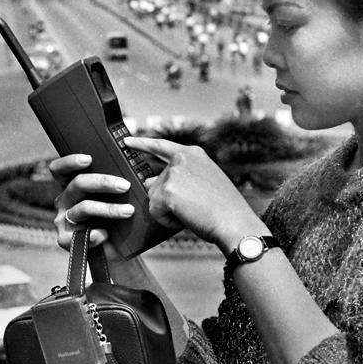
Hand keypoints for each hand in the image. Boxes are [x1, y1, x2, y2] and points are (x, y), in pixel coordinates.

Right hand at [48, 153, 134, 249]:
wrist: (117, 249)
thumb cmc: (118, 217)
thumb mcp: (117, 197)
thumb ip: (118, 182)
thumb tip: (140, 168)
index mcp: (71, 186)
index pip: (60, 170)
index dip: (70, 162)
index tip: (88, 159)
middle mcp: (64, 200)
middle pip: (77, 184)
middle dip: (102, 182)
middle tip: (125, 185)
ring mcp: (63, 220)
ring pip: (83, 208)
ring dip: (108, 209)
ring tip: (129, 211)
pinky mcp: (65, 240)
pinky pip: (79, 235)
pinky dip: (95, 235)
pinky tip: (106, 234)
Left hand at [124, 136, 266, 252]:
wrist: (235, 222)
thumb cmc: (223, 209)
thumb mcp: (203, 183)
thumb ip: (178, 178)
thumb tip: (148, 182)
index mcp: (193, 154)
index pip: (162, 146)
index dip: (143, 144)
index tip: (128, 141)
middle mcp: (182, 158)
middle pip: (156, 183)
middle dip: (167, 201)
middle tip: (193, 208)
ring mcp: (173, 173)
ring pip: (154, 198)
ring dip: (168, 211)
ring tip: (193, 212)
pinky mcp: (167, 191)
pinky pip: (155, 211)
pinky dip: (167, 221)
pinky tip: (186, 219)